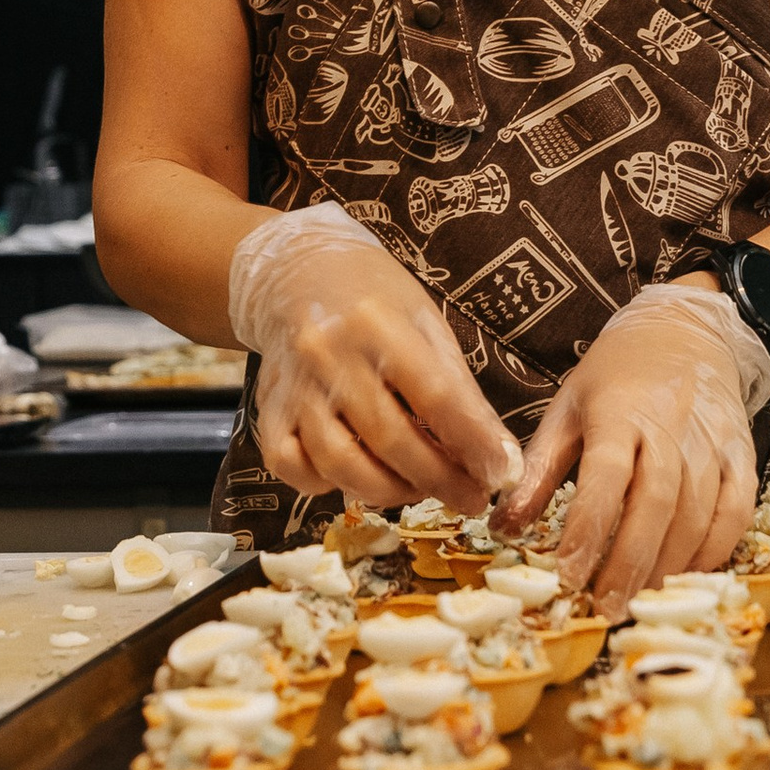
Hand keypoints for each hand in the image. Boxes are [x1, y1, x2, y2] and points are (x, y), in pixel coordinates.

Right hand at [228, 201, 519, 511]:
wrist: (297, 272)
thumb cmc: (373, 297)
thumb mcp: (426, 321)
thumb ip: (460, 388)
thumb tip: (498, 457)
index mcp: (377, 322)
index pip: (434, 395)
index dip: (472, 443)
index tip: (500, 473)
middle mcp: (328, 354)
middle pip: (389, 438)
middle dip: (439, 479)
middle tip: (470, 497)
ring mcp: (293, 386)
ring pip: (339, 463)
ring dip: (389, 491)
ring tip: (420, 489)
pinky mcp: (268, 409)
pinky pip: (290, 466)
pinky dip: (325, 484)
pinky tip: (357, 476)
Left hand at [498, 277, 769, 615]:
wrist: (687, 331)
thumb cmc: (617, 374)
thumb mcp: (566, 409)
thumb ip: (538, 469)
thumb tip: (502, 528)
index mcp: (618, 413)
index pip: (605, 477)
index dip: (588, 530)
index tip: (569, 575)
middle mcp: (669, 428)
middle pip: (656, 504)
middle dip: (630, 563)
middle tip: (605, 608)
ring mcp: (712, 443)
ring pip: (697, 515)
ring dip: (668, 565)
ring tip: (638, 600)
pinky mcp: (742, 454)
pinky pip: (736, 512)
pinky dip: (715, 549)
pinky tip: (686, 573)